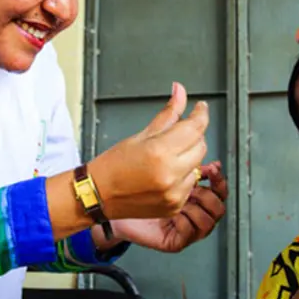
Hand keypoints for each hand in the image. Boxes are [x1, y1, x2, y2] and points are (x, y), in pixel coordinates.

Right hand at [88, 83, 208, 219]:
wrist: (97, 195)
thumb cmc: (112, 166)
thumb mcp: (140, 135)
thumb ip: (168, 114)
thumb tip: (180, 92)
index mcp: (159, 152)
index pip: (195, 128)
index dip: (201, 115)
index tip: (200, 109)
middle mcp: (170, 174)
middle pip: (201, 146)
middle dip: (193, 135)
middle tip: (177, 134)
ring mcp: (174, 193)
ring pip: (198, 165)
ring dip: (188, 157)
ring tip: (165, 158)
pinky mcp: (175, 206)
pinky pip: (191, 184)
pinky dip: (183, 175)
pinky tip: (165, 173)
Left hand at [111, 161, 226, 252]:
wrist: (112, 206)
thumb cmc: (135, 189)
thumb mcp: (161, 168)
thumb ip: (181, 160)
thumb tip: (199, 147)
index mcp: (193, 197)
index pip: (218, 191)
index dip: (218, 180)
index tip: (213, 168)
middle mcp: (192, 214)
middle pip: (219, 208)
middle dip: (210, 194)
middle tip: (196, 185)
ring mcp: (185, 230)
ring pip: (209, 222)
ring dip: (197, 207)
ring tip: (183, 199)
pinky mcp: (175, 241)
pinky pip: (190, 233)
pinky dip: (184, 221)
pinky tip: (175, 213)